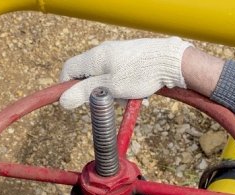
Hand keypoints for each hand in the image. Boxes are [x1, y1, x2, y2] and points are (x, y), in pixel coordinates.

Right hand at [59, 37, 191, 108]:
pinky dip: (128, 89)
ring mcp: (119, 55)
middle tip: (112, 101)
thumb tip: (63, 101)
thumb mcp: (111, 88)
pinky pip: (123, 77)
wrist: (170, 61)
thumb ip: (86, 93)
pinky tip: (141, 96)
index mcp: (95, 57)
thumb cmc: (141, 73)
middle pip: (90, 76)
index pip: (69, 69)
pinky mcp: (132, 59)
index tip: (74, 101)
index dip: (68, 86)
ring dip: (117, 94)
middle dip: (99, 93)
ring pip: (108, 79)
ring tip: (131, 100)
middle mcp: (104, 53)